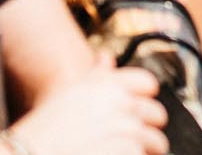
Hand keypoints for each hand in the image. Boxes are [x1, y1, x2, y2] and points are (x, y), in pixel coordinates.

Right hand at [8, 60, 167, 154]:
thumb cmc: (44, 131)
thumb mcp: (69, 95)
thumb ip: (95, 75)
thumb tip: (106, 56)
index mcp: (108, 85)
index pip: (148, 84)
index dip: (142, 100)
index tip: (135, 112)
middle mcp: (121, 103)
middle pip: (157, 114)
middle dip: (146, 128)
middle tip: (126, 140)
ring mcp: (128, 129)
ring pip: (156, 141)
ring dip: (144, 150)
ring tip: (119, 152)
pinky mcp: (129, 150)